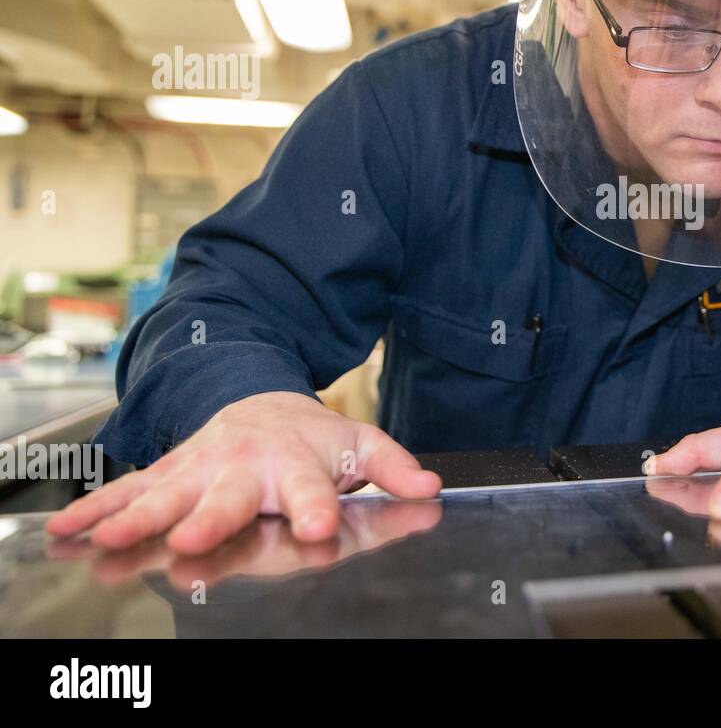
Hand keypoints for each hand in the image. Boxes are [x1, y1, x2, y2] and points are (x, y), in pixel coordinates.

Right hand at [45, 392, 440, 554]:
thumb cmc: (313, 436)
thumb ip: (393, 467)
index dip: (316, 509)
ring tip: (110, 540)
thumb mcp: (359, 444)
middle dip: (208, 520)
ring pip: (167, 496)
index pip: (309, 489)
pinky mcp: (169, 473)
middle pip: (226, 498)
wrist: (260, 400)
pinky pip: (130, 493)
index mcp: (295, 464)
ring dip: (137, 518)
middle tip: (191, 541)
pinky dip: (98, 510)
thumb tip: (430, 486)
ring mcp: (201, 469)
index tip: (319, 529)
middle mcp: (243, 467)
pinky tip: (69, 531)